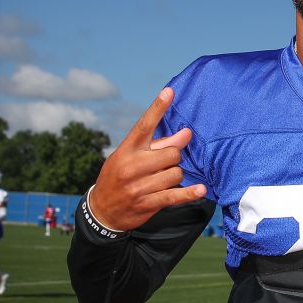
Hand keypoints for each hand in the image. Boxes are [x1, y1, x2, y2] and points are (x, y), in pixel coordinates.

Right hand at [88, 87, 206, 230]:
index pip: (144, 125)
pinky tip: (200, 189)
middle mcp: (131, 166)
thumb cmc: (120, 176)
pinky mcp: (146, 204)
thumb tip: (187, 133)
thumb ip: (159, 144)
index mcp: (126, 150)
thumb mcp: (131, 156)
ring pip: (175, 173)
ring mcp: (138, 187)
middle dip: (174, 156)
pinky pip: (174, 195)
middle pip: (171, 153)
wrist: (102, 210)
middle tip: (165, 162)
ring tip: (163, 178)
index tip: (169, 92)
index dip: (158, 108)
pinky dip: (189, 192)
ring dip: (175, 175)